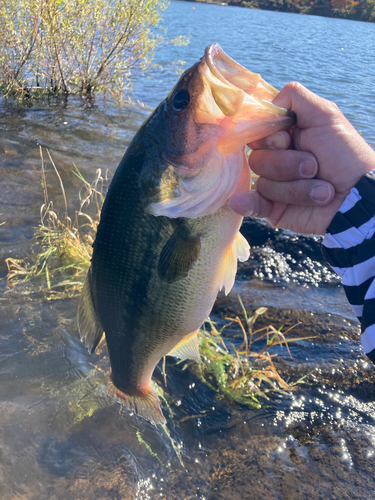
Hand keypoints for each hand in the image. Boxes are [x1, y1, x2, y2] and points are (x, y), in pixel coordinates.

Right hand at [230, 83, 374, 234]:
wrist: (359, 196)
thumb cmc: (345, 154)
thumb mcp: (324, 114)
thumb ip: (294, 96)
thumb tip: (264, 104)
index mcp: (285, 137)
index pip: (257, 134)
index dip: (270, 138)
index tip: (288, 139)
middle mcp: (277, 160)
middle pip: (257, 159)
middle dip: (288, 164)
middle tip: (314, 167)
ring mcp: (274, 186)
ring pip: (263, 182)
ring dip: (297, 188)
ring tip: (322, 191)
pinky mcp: (273, 209)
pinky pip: (251, 205)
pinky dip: (245, 203)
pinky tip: (239, 202)